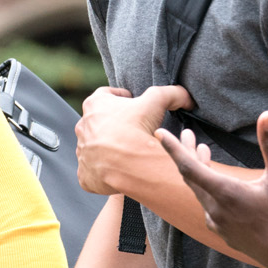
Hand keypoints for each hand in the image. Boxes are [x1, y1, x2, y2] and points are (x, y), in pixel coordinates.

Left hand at [76, 84, 192, 195]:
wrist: (129, 165)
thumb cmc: (138, 128)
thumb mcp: (157, 100)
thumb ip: (171, 93)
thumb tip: (186, 97)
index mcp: (94, 104)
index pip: (105, 94)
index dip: (121, 97)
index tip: (132, 102)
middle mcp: (83, 127)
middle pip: (99, 122)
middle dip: (114, 124)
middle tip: (133, 130)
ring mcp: (82, 152)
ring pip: (95, 147)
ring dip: (108, 149)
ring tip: (128, 153)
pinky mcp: (84, 175)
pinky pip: (93, 171)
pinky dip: (105, 171)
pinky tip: (120, 170)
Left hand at [157, 112, 267, 267]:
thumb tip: (267, 114)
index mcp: (226, 194)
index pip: (189, 167)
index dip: (173, 148)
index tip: (159, 133)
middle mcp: (216, 210)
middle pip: (192, 178)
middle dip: (187, 153)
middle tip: (186, 134)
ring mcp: (219, 225)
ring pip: (200, 192)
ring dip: (199, 171)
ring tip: (202, 152)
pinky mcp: (225, 234)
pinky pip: (208, 207)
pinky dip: (207, 189)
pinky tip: (216, 186)